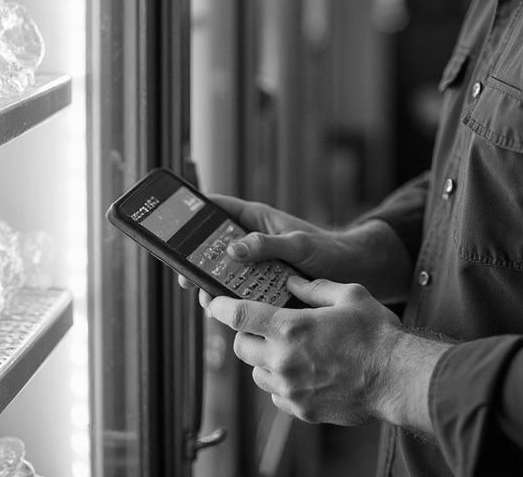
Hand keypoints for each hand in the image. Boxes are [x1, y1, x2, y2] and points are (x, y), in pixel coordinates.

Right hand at [182, 193, 410, 300]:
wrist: (349, 273)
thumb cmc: (326, 250)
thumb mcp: (298, 245)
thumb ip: (267, 244)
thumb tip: (232, 249)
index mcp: (255, 219)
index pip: (217, 208)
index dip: (193, 215)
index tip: (173, 227)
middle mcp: (251, 240)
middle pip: (211, 247)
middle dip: (197, 262)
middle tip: (187, 279)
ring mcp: (255, 263)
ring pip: (222, 272)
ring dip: (213, 286)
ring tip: (208, 301)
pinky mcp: (261, 285)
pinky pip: (238, 291)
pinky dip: (231, 301)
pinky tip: (228, 314)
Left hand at [208, 274, 442, 430]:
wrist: (396, 378)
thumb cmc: (375, 333)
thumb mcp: (348, 294)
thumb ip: (315, 287)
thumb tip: (292, 280)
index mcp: (291, 328)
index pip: (240, 316)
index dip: (221, 307)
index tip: (214, 303)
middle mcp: (283, 361)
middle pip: (241, 348)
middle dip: (245, 334)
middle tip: (260, 324)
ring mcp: (290, 389)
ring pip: (256, 373)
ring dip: (262, 358)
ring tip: (285, 347)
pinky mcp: (301, 410)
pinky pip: (276, 395)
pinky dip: (280, 381)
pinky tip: (300, 370)